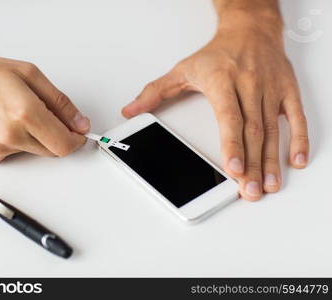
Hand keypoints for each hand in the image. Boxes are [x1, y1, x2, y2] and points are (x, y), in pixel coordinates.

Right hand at [0, 52, 89, 162]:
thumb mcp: (29, 75)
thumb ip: (60, 102)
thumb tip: (80, 123)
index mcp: (26, 112)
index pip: (65, 143)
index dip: (76, 140)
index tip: (78, 133)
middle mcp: (13, 134)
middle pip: (53, 150)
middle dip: (58, 136)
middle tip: (44, 115)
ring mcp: (0, 148)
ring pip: (36, 151)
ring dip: (36, 137)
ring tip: (16, 115)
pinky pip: (17, 152)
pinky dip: (18, 141)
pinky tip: (3, 123)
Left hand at [122, 15, 308, 200]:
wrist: (250, 29)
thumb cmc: (217, 53)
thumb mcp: (182, 69)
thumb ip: (154, 92)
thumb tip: (129, 111)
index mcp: (223, 81)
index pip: (229, 118)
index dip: (233, 144)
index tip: (234, 169)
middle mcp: (249, 86)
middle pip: (252, 131)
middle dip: (252, 164)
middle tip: (250, 191)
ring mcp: (270, 89)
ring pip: (273, 129)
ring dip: (271, 160)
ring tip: (268, 185)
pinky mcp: (286, 90)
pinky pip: (295, 117)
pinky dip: (298, 139)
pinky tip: (294, 160)